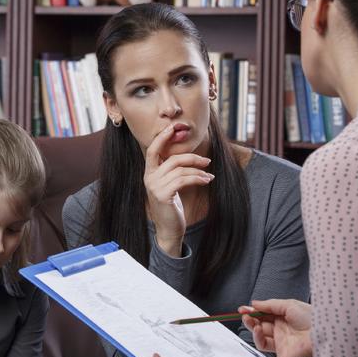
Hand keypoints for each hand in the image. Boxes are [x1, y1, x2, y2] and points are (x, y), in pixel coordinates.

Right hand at [144, 124, 213, 255]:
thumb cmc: (171, 206)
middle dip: (192, 158)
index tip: (174, 127)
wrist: (169, 229)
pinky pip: (183, 180)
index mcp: (149, 173)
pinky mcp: (163, 195)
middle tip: (207, 161)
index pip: (153, 150)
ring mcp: (154, 187)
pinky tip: (206, 180)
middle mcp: (149, 178)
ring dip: (198, 171)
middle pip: (172, 159)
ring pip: (180, 170)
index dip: (163, 137)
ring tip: (209, 176)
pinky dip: (198, 178)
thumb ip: (172, 170)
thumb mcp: (170, 185)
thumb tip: (187, 156)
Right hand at [239, 299, 312, 356]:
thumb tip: (253, 304)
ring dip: (255, 335)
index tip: (242, 309)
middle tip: (247, 317)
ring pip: (262, 343)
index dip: (251, 313)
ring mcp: (282, 345)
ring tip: (257, 327)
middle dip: (251, 322)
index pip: (262, 317)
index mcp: (281, 319)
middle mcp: (280, 332)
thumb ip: (269, 305)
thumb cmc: (310, 316)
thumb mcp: (288, 305)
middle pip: (260, 329)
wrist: (324, 330)